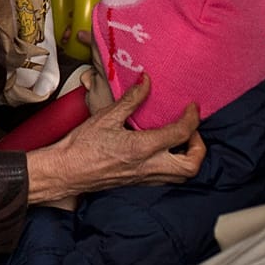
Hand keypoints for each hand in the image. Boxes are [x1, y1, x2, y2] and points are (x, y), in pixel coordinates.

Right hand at [22, 73, 205, 203]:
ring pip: (182, 176)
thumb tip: (146, 82)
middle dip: (199, 147)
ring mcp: (145, 178)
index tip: (192, 107)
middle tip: (191, 131)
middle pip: (191, 165)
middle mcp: (149, 166)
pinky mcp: (138, 182)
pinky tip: (163, 151)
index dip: (192, 118)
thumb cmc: (82, 145)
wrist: (66, 171)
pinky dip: (174, 165)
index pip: (181, 133)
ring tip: (180, 140)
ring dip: (189, 158)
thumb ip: (131, 100)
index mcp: (143, 148)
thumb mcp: (106, 116)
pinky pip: (166, 178)